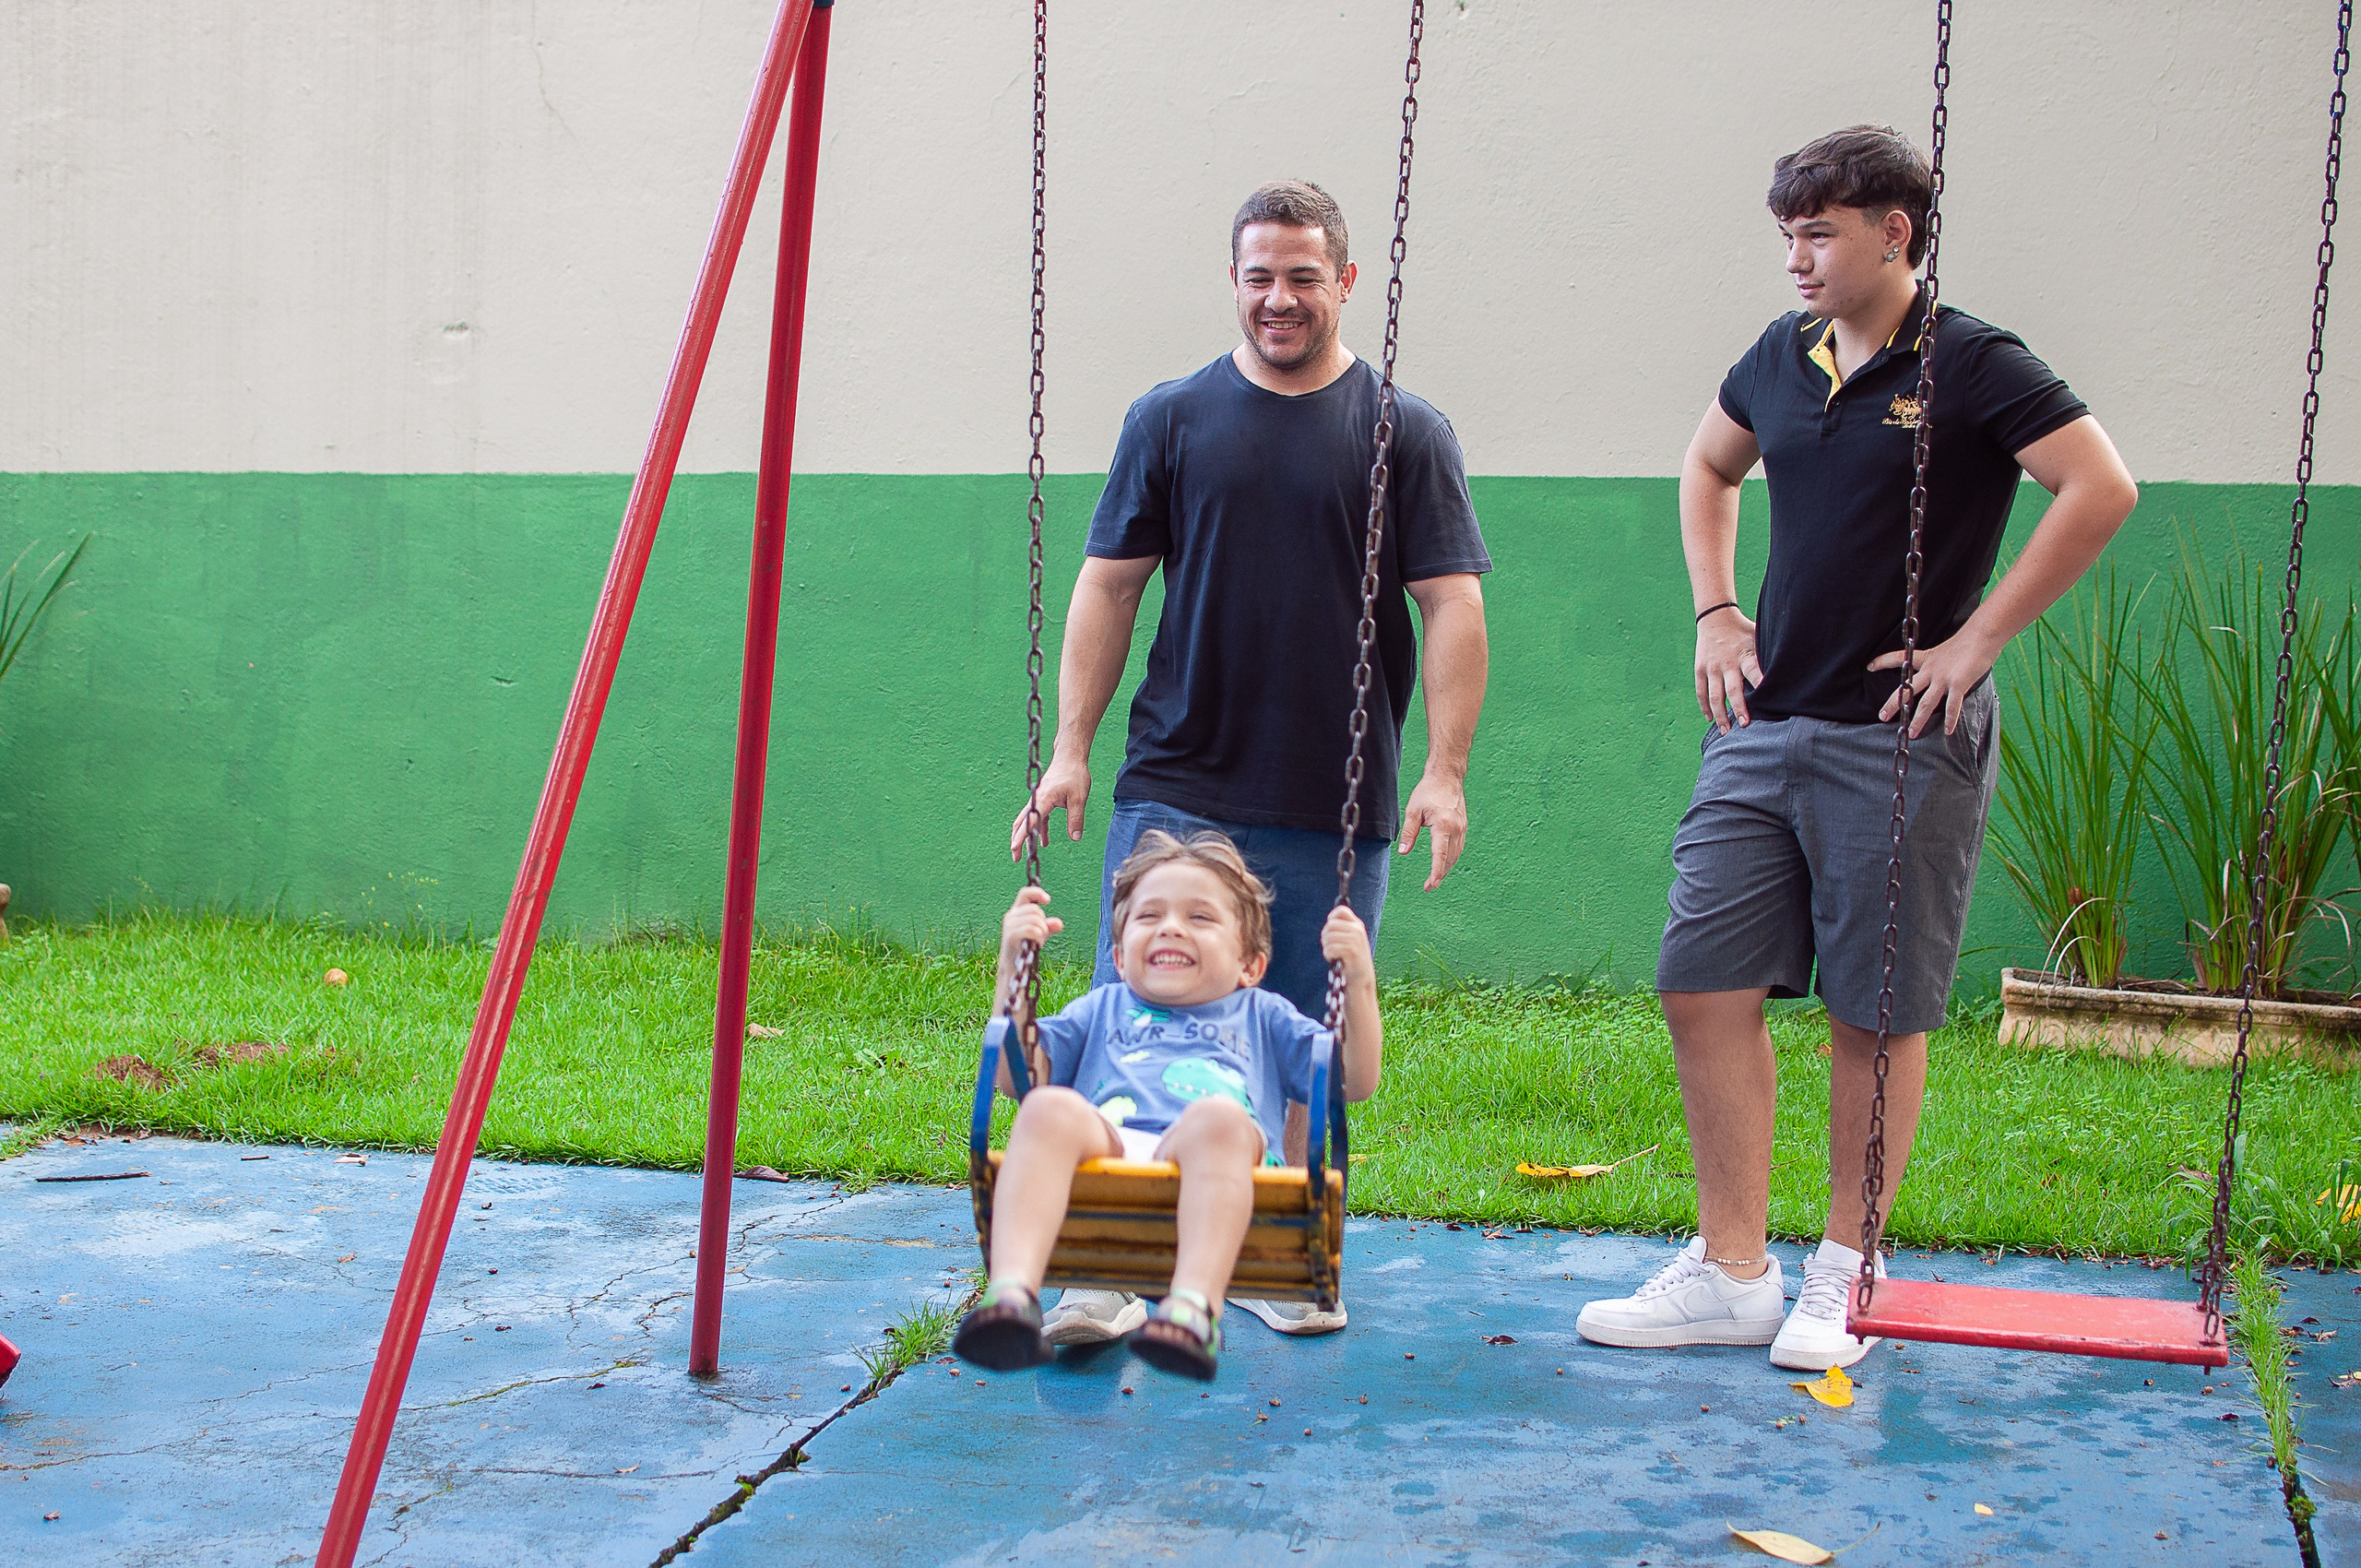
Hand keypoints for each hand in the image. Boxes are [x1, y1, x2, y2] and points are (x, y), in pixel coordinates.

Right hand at [1000, 885, 1062, 961]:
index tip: (1048, 900)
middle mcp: (1011, 916)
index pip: (1025, 894)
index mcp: (1016, 912)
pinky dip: (1039, 936)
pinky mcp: (1011, 936)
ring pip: (1035, 919)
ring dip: (1042, 931)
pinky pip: (1032, 930)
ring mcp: (1009, 926)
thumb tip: (1059, 923)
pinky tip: (1037, 944)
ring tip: (1039, 940)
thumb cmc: (1026, 949)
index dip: (1037, 893)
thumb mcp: (1040, 935)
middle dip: (1043, 922)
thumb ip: (1048, 927)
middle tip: (1042, 934)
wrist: (1014, 968)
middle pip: (1035, 909)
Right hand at [1010, 754, 1090, 859]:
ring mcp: (1038, 800)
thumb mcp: (1079, 798)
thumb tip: (1075, 838)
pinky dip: (1039, 829)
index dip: (1021, 837)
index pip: (1029, 822)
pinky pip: (1038, 818)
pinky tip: (1044, 842)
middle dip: (1017, 840)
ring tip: (1027, 854)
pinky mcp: (1044, 800)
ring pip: (1027, 821)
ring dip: (1026, 837)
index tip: (1015, 849)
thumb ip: (1076, 819)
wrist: (1070, 757)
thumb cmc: (1074, 774)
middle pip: (1021, 823)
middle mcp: (1036, 800)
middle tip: (1015, 857)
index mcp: (1043, 799)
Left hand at [1319, 904, 1374, 984]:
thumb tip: (1329, 921)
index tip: (1331, 931)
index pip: (1340, 911)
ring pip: (1328, 937)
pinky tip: (1333, 959)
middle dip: (1325, 937)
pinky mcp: (1352, 950)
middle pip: (1330, 925)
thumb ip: (1342, 929)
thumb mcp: (1350, 940)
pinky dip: (1328, 955)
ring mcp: (1356, 939)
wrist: (1361, 979)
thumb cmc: (1351, 960)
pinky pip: (1330, 948)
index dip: (1331, 919)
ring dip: (1326, 947)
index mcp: (1357, 925)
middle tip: (1329, 947)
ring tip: (1332, 954)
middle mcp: (1358, 929)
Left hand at [1397, 773, 1467, 890]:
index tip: (1432, 884)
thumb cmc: (1428, 791)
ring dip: (1446, 868)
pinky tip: (1444, 863)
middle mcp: (1456, 828)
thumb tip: (1403, 852)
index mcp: (1444, 825)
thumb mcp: (1413, 811)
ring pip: (1455, 854)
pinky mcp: (1463, 827)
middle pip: (1449, 858)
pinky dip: (1451, 858)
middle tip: (1428, 887)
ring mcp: (1462, 828)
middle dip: (1440, 874)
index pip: (1440, 853)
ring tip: (1434, 879)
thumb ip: (1409, 832)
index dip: (1436, 871)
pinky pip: (1458, 847)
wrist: (1447, 777)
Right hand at [1695, 607, 1762, 731]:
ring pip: (1714, 695)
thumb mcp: (1757, 637)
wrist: (1715, 618)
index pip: (1753, 671)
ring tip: (1726, 731)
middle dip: (1739, 708)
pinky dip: (1705, 706)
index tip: (1767, 698)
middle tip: (1744, 725)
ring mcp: (1712, 667)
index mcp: (1744, 655)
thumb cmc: (1743, 630)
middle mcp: (1727, 663)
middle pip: (1732, 690)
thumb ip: (1767, 654)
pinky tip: (1709, 718)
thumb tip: (1790, 668)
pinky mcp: (1701, 669)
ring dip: (1720, 714)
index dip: (1760, 683)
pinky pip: (1701, 691)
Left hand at [1869, 628, 1998, 737]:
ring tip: (1912, 733)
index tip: (1870, 666)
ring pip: (1925, 703)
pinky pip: (1952, 706)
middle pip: (1907, 689)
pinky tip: (1948, 731)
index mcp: (1927, 658)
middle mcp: (1931, 670)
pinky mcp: (1958, 684)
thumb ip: (1940, 662)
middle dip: (1894, 704)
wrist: (1983, 634)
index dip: (1883, 662)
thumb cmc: (1969, 640)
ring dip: (1918, 720)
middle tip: (1882, 716)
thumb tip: (1940, 672)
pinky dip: (1950, 720)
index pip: (1899, 658)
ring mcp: (1943, 678)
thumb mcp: (1946, 650)